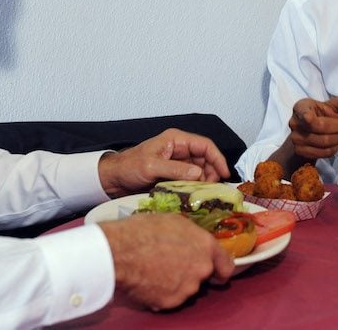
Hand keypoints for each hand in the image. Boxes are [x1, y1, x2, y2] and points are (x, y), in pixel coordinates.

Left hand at [98, 128, 229, 197]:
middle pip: (205, 159)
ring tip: (203, 194)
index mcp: (176, 140)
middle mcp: (180, 150)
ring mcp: (177, 163)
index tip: (225, 174)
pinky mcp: (174, 175)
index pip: (205, 146)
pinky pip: (191, 180)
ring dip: (204, 182)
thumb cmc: (128, 167)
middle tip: (212, 189)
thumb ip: (175, 169)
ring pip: (200, 171)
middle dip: (211, 173)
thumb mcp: (151, 166)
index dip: (217, 158)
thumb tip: (199, 174)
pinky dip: (195, 187)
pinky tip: (196, 196)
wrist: (112, 179)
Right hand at [99, 213, 234, 310]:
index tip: (216, 272)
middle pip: (203, 277)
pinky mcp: (170, 302)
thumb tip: (192, 241)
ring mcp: (187, 288)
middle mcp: (201, 269)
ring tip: (155, 269)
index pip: (226, 266)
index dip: (220, 269)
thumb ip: (192, 235)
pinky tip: (148, 280)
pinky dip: (161, 293)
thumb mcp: (175, 221)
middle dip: (191, 272)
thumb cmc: (143, 230)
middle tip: (171, 263)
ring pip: (186, 289)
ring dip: (176, 283)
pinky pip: (169, 299)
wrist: (120, 251)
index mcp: (205, 246)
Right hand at [288, 96, 337, 159]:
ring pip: (323, 142)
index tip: (309, 117)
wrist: (310, 131)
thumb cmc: (322, 114)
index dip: (306, 116)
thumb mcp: (332, 106)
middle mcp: (294, 122)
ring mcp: (295, 138)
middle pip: (321, 127)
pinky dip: (334, 149)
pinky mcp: (300, 151)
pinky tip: (337, 142)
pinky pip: (322, 153)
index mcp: (301, 107)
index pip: (303, 112)